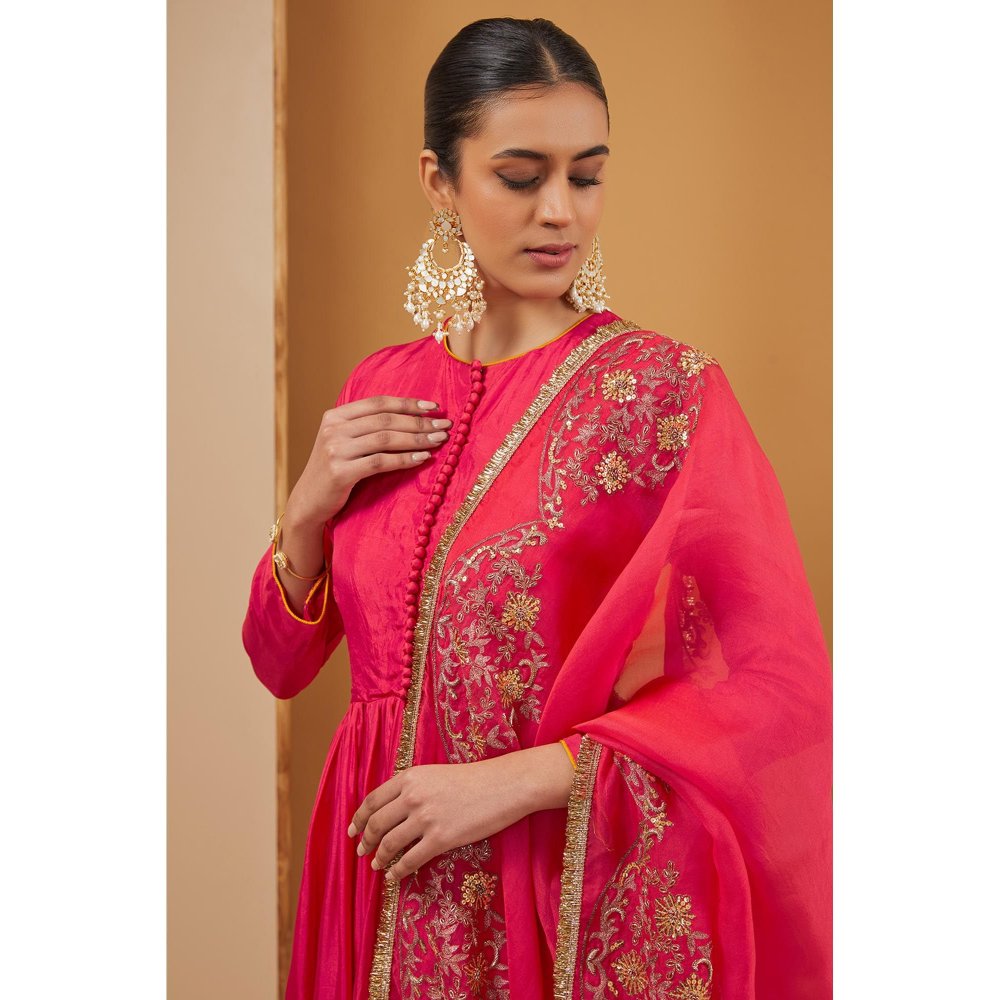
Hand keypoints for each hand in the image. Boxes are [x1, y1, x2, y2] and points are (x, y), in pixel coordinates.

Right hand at [286, 395, 452, 527]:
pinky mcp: (340, 472)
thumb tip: (411, 416)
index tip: (434, 407)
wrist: (309, 501)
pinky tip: (423, 459)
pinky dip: (405, 459)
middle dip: (419, 422)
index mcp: (335, 416)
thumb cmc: (335, 470)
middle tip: (444, 426)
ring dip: (417, 439)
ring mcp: (335, 450)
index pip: (378, 403)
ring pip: (385, 439)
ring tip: (438, 441)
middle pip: (385, 420)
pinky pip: (380, 462)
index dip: (408, 403)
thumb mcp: (344, 441)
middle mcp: (333, 429)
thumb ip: (366, 426)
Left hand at [347, 744, 574, 882]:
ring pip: (390, 843)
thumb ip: (413, 788)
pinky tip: (394, 876)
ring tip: (376, 866)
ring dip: (379, 857)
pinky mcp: (441, 838)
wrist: (503, 785)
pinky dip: (398, 871)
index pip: (373, 800)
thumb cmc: (474, 779)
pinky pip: (410, 860)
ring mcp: (426, 818)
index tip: (353, 830)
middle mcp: (413, 796)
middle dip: (365, 840)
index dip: (359, 818)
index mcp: (410, 777)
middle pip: (377, 823)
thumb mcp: (436, 774)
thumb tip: (393, 809)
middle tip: (360, 851)